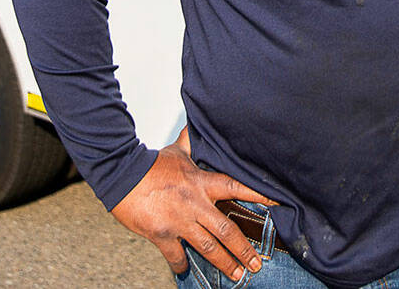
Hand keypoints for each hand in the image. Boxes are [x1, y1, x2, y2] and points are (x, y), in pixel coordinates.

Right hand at [110, 127, 279, 280]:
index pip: (237, 187)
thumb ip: (190, 143)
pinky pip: (176, 254)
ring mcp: (180, 221)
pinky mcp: (162, 234)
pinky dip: (181, 265)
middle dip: (243, 249)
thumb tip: (197, 124)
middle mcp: (195, 204)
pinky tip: (185, 271)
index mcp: (201, 183)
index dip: (259, 194)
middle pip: (227, 229)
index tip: (277, 203)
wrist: (121, 174)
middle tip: (256, 263)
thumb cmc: (149, 164)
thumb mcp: (175, 151)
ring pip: (208, 246)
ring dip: (224, 262)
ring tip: (237, 274)